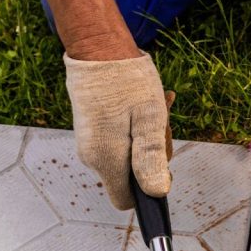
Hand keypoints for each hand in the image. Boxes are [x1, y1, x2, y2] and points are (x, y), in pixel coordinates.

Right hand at [64, 52, 171, 210]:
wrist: (97, 48)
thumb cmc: (126, 81)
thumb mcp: (149, 120)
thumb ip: (151, 159)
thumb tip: (157, 193)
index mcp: (106, 160)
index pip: (126, 201)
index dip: (147, 190)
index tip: (160, 164)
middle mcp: (93, 158)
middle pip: (130, 178)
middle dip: (151, 157)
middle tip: (159, 125)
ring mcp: (90, 145)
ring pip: (127, 157)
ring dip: (146, 138)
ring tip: (155, 107)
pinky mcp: (92, 132)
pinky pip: (119, 141)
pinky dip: (135, 128)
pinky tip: (145, 106)